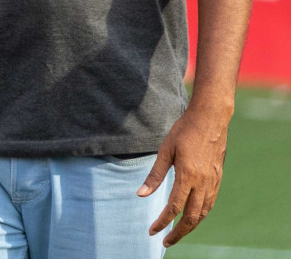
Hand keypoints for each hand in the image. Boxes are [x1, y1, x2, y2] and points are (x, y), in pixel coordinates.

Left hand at [141, 102, 231, 245]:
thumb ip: (154, 174)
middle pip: (191, 217)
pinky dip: (201, 214)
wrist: (210, 120)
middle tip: (166, 241)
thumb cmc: (184, 131)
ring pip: (203, 212)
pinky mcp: (218, 179)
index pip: (174, 207)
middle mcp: (203, 182)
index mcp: (187, 175)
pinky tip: (192, 217)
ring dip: (190, 226)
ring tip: (177, 233)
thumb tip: (141, 194)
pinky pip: (210, 203)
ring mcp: (213, 181)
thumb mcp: (164, 150)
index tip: (152, 230)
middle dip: (178, 232)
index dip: (162, 221)